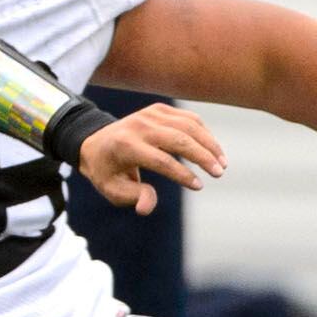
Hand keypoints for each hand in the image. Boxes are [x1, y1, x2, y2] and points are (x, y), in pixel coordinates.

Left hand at [74, 102, 226, 214]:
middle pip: (179, 139)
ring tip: (222, 164)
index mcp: (125, 146)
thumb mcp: (112, 190)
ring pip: (188, 126)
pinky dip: (204, 133)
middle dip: (202, 157)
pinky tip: (213, 150)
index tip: (199, 186)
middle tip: (219, 173)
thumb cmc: (106, 171)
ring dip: (209, 144)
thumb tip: (146, 207)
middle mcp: (139, 126)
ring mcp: (150, 114)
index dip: (182, 174)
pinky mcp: (159, 109)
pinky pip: (188, 119)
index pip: (161, 160)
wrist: (95, 142)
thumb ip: (133, 197)